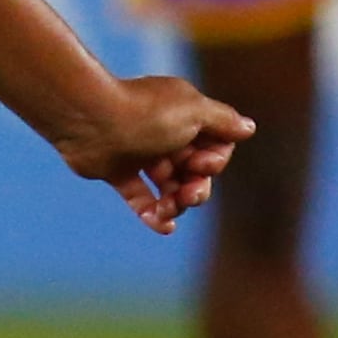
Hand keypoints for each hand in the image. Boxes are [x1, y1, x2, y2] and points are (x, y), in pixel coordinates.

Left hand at [53, 76, 251, 234]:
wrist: (89, 121)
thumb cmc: (144, 114)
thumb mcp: (194, 111)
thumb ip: (223, 121)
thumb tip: (249, 128)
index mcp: (186, 114)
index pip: (215, 145)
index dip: (214, 161)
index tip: (202, 163)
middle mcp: (164, 132)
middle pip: (194, 169)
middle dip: (197, 186)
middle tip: (189, 195)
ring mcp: (140, 152)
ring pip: (169, 185)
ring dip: (175, 202)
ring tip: (169, 210)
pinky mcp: (117, 170)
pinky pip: (140, 197)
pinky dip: (152, 212)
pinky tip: (163, 225)